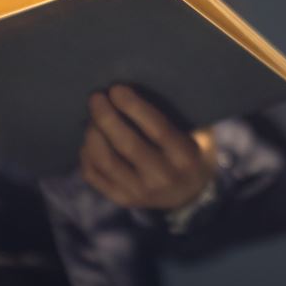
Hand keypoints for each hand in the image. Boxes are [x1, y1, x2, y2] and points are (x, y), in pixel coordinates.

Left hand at [79, 85, 216, 209]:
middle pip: (126, 145)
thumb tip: (139, 85)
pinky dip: (86, 155)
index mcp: (184, 156)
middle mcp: (162, 177)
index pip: (156, 129)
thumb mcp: (199, 132)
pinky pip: (94, 176)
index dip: (134, 107)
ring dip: (93, 135)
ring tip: (91, 118)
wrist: (191, 194)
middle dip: (106, 117)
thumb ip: (178, 113)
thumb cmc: (192, 149)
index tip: (116, 89)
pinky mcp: (123, 199)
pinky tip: (89, 140)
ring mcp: (140, 192)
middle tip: (96, 97)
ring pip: (105, 162)